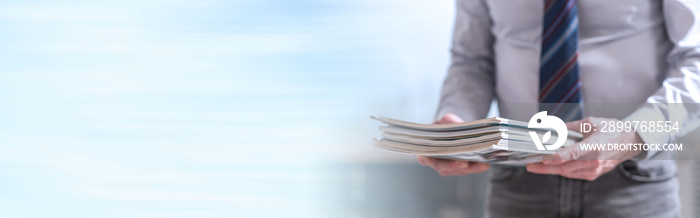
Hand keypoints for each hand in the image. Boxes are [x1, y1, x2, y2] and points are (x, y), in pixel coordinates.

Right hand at [416, 113, 489, 175]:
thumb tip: (454, 123)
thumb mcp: (444, 120)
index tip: (431, 158)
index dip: (426, 159)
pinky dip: (476, 167)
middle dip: (454, 166)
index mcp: (427, 150)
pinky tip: (485, 163)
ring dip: (470, 168)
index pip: (423, 157)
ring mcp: (449, 167)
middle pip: (443, 167)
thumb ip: (447, 120)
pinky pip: (468, 170)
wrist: (454, 131)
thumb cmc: (445, 126)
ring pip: (458, 171)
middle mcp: (436, 162)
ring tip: (482, 164)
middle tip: (464, 164)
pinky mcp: (461, 168)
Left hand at [526, 117, 643, 180]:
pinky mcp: (593, 174)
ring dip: (551, 170)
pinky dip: (561, 170)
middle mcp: (595, 160)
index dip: (559, 157)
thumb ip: (571, 127)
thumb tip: (552, 129)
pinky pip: (573, 174)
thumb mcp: (591, 122)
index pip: (575, 153)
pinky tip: (551, 166)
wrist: (629, 142)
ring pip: (568, 172)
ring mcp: (595, 170)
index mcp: (596, 145)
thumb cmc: (610, 130)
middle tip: (530, 165)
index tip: (546, 159)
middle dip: (546, 168)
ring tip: (535, 166)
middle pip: (567, 167)